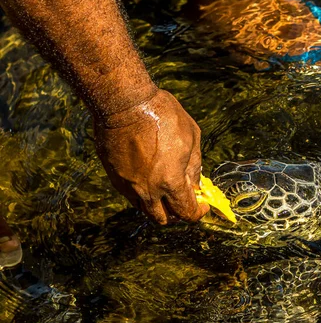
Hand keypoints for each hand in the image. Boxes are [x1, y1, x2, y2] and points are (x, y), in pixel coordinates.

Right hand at [94, 89, 209, 223]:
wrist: (124, 103)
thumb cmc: (162, 116)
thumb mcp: (191, 137)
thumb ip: (194, 166)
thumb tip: (196, 183)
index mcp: (170, 182)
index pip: (186, 213)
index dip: (198, 212)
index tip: (202, 205)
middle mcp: (148, 190)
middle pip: (163, 219)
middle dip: (178, 214)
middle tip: (185, 201)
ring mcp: (129, 186)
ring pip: (145, 210)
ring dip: (159, 207)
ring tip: (167, 192)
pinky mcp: (115, 177)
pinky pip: (131, 196)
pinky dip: (143, 195)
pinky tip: (150, 180)